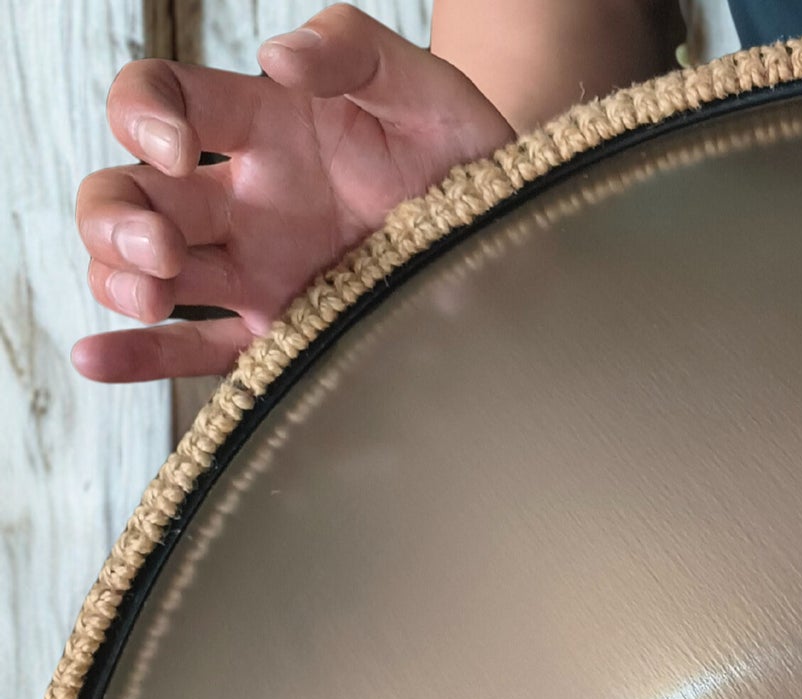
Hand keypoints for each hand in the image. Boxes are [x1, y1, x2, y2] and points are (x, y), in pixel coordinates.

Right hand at [73, 3, 511, 383]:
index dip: (143, 114)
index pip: (164, 99)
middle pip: (132, 194)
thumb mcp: (426, 89)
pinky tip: (98, 359)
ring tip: (147, 297)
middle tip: (161, 252)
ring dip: (119, 280)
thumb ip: (357, 49)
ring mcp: (257, 270)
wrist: (515, 238)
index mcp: (266, 126)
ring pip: (146, 271)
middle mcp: (246, 199)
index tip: (175, 147)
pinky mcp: (283, 334)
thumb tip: (282, 58)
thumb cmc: (467, 154)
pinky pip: (200, 348)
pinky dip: (143, 356)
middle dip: (118, 219)